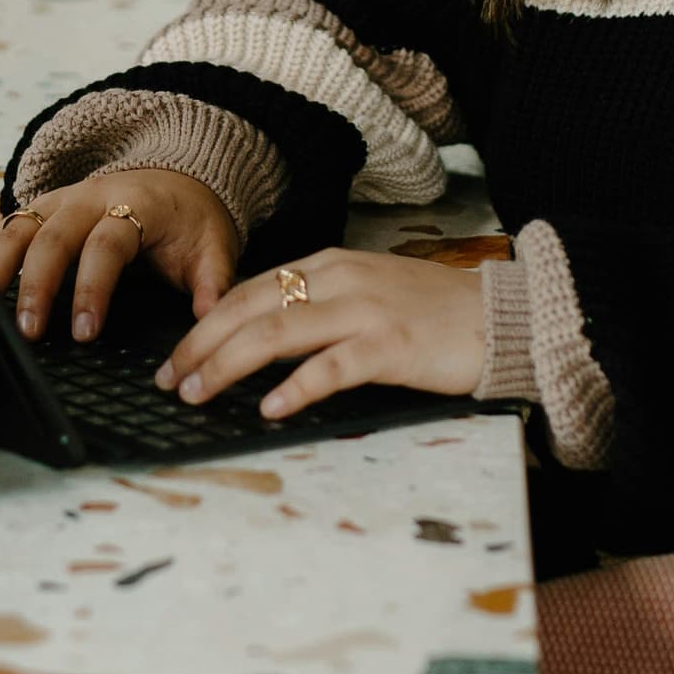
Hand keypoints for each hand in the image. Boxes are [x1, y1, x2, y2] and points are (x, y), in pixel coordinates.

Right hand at [0, 167, 235, 341]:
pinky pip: (5, 227)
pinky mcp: (40, 210)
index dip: (92, 288)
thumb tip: (210, 314)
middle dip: (36, 285)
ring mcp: (59, 201)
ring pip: (19, 227)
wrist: (179, 177)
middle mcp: (89, 198)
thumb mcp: (215, 246)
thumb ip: (212, 281)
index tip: (84, 331)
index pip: (106, 245)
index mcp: (134, 206)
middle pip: (53, 237)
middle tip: (28, 330)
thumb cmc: (191, 219)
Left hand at [156, 246, 487, 421]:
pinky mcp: (391, 345)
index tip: (177, 353)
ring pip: (277, 332)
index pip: (249, 289)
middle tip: (169, 378)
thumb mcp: (368, 294)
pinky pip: (331, 367)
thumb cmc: (435, 314)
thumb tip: (262, 338)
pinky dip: (295, 387)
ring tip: (198, 391)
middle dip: (200, 344)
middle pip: (250, 307)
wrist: (503, 316)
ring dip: (228, 364)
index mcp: (330, 266)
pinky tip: (270, 407)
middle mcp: (341, 280)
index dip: (205, 322)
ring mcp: (365, 311)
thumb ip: (320, 307)